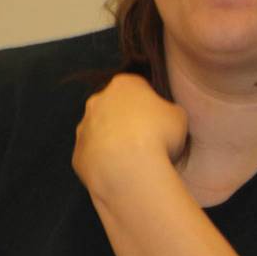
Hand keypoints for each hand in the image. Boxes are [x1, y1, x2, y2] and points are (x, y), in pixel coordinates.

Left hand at [73, 73, 187, 194]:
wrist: (129, 170)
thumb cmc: (158, 136)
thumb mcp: (178, 116)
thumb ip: (168, 110)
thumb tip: (162, 117)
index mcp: (124, 84)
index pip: (137, 85)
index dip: (149, 101)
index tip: (158, 118)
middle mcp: (97, 100)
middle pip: (114, 105)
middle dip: (126, 118)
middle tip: (146, 137)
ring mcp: (84, 127)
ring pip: (100, 130)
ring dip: (113, 139)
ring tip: (133, 158)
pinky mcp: (78, 153)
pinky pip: (93, 154)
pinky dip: (105, 161)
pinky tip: (120, 170)